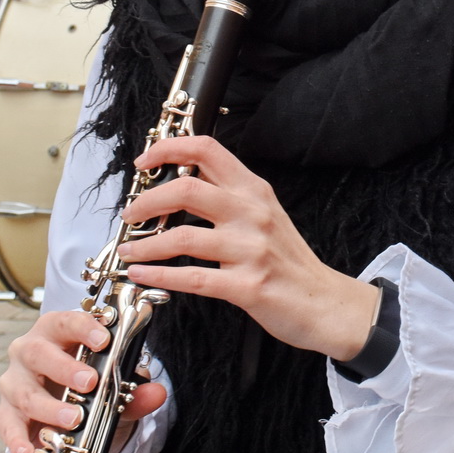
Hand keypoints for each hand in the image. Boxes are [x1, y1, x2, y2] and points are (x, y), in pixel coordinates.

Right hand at [0, 310, 167, 452]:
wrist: (67, 408)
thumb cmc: (87, 382)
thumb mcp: (114, 385)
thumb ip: (134, 389)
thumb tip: (157, 394)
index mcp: (56, 332)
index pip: (66, 321)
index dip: (84, 328)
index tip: (104, 340)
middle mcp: (29, 352)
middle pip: (37, 352)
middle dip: (64, 368)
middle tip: (89, 382)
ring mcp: (14, 381)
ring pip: (24, 391)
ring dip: (48, 407)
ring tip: (72, 419)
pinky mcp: (6, 412)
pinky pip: (7, 425)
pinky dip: (18, 440)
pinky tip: (30, 452)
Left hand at [120, 135, 380, 361]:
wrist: (325, 303)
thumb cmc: (289, 261)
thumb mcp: (266, 214)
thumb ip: (230, 197)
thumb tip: (180, 185)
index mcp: (254, 190)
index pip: (206, 150)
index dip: (168, 149)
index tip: (143, 163)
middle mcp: (252, 213)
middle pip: (186, 189)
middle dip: (146, 201)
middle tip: (130, 214)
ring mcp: (251, 249)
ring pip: (181, 237)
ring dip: (144, 246)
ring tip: (128, 252)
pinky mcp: (248, 285)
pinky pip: (192, 278)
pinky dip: (159, 276)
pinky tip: (142, 276)